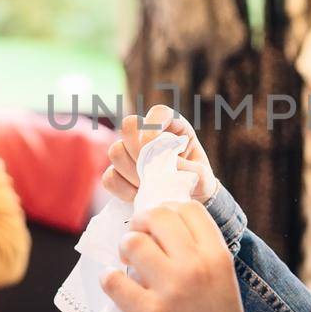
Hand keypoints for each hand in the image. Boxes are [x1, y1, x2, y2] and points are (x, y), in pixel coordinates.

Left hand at [100, 200, 244, 311]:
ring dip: (125, 250)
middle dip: (140, 224)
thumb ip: (197, 251)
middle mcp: (196, 268)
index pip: (187, 209)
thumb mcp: (221, 280)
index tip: (157, 225)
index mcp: (217, 257)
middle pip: (158, 216)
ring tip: (128, 265)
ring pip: (133, 243)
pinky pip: (113, 280)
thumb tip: (159, 221)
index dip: (167, 210)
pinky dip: (110, 281)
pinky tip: (118, 288)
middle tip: (137, 240)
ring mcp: (171, 291)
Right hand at [102, 104, 218, 203]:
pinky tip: (139, 194)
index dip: (155, 125)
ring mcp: (129, 152)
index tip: (161, 146)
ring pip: (116, 152)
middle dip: (140, 150)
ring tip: (151, 184)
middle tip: (156, 169)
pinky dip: (123, 188)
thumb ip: (188, 169)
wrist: (188, 198)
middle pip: (129, 126)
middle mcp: (147, 134)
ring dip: (133, 172)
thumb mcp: (201, 175)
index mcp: (173, 126)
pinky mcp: (118, 172)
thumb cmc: (196, 180)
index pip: (158, 113)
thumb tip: (166, 169)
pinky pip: (109, 177)